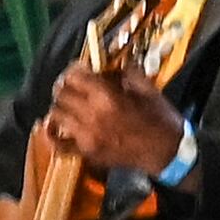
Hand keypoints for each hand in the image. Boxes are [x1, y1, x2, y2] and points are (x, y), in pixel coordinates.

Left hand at [43, 60, 187, 182]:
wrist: (168, 153)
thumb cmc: (160, 119)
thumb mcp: (147, 89)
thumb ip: (125, 72)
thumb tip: (107, 66)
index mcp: (107, 97)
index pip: (74, 76)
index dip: (76, 69)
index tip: (82, 68)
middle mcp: (91, 116)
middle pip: (61, 93)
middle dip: (66, 85)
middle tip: (75, 84)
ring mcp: (86, 137)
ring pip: (56, 114)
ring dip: (61, 105)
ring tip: (71, 103)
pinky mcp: (86, 152)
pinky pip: (58, 144)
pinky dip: (52, 134)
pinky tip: (54, 125)